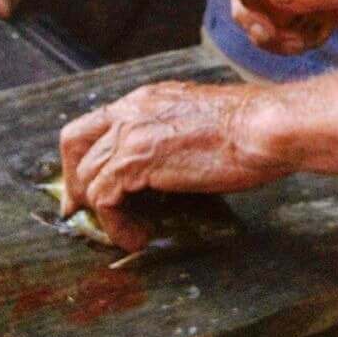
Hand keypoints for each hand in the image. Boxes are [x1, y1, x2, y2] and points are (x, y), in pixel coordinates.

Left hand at [59, 80, 281, 250]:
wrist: (264, 128)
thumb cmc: (249, 130)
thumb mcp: (199, 124)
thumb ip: (170, 138)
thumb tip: (161, 173)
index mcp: (148, 99)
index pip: (94, 122)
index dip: (83, 157)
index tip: (86, 188)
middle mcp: (133, 109)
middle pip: (74, 141)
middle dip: (73, 180)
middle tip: (80, 211)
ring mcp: (133, 133)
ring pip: (87, 176)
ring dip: (102, 212)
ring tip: (131, 231)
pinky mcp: (138, 160)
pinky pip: (104, 200)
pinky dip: (116, 226)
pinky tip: (139, 237)